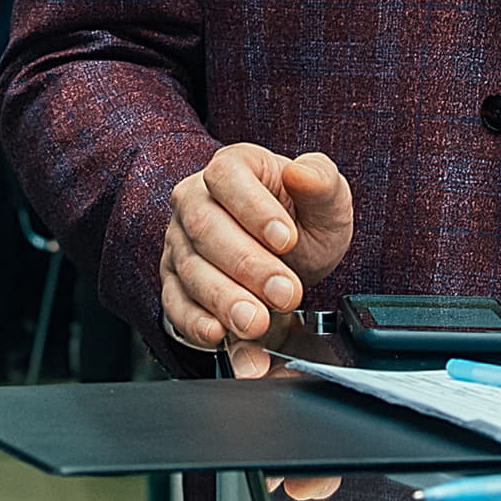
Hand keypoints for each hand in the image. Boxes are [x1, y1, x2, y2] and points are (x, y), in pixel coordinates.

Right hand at [162, 144, 354, 378]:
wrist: (289, 257)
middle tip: (286, 293)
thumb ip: (321, 182)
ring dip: (225, 299)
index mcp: (233, 167)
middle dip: (247, 265)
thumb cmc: (302, 220)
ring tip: (258, 321)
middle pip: (205, 227)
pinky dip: (194, 323)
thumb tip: (302, 173)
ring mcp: (180, 242)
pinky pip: (175, 303)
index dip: (254, 208)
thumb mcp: (326, 201)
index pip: (227, 176)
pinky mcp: (175, 282)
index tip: (287, 239)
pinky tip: (218, 334)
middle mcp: (196, 200)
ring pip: (191, 269)